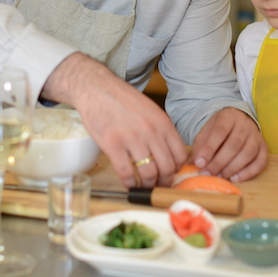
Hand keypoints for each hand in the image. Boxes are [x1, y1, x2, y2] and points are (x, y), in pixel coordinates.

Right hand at [42, 53, 187, 188]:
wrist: (97, 89)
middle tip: (158, 185)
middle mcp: (151, 131)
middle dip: (164, 181)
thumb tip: (169, 154)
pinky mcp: (113, 145)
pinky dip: (130, 183)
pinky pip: (126, 173)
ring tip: (144, 187)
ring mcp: (132, 139)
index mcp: (162, 123)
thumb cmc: (123, 100)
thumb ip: (161, 130)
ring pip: (148, 173)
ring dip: (148, 185)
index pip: (179, 155)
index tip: (170, 174)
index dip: (176, 169)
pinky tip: (129, 183)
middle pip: (166, 168)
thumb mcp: (150, 110)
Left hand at [188, 108, 267, 181]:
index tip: (199, 163)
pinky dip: (249, 172)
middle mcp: (245, 124)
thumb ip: (200, 147)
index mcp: (228, 116)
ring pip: (248, 153)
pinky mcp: (264, 147)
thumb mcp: (206, 132)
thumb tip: (191, 165)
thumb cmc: (219, 129)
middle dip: (219, 161)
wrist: (237, 121)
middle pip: (234, 144)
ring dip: (233, 168)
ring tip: (220, 176)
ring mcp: (256, 135)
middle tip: (208, 173)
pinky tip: (235, 178)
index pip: (219, 131)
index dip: (209, 148)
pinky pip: (260, 161)